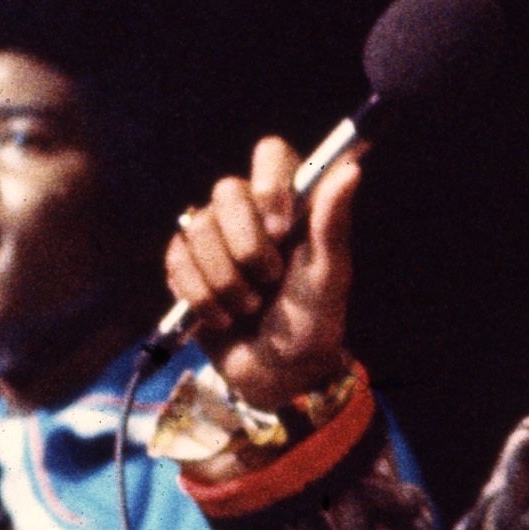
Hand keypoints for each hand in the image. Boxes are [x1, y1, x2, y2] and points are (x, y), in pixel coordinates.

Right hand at [162, 138, 362, 414]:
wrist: (278, 376)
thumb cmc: (313, 325)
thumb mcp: (329, 278)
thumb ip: (332, 224)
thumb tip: (352, 169)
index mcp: (290, 206)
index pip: (270, 153)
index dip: (269, 186)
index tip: (281, 229)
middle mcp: (250, 214)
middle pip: (225, 189)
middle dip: (245, 245)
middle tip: (268, 281)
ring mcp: (214, 238)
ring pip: (197, 227)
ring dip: (225, 280)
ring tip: (249, 308)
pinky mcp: (186, 266)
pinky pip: (176, 260)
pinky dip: (201, 296)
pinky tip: (222, 318)